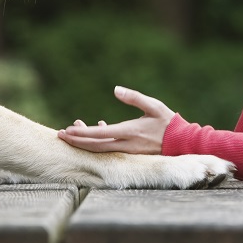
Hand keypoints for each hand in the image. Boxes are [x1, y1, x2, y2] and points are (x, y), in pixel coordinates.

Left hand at [57, 86, 174, 153]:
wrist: (182, 142)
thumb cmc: (168, 122)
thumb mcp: (153, 105)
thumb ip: (135, 97)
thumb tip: (116, 89)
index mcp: (130, 131)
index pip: (99, 134)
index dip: (81, 134)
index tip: (66, 131)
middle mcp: (126, 144)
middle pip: (95, 146)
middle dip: (76, 141)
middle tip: (60, 135)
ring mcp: (128, 151)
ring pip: (101, 149)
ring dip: (85, 142)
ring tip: (73, 132)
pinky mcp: (131, 153)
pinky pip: (110, 149)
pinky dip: (100, 141)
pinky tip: (99, 128)